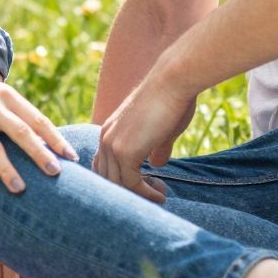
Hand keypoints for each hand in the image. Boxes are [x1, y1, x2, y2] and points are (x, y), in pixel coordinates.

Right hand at [0, 62, 72, 196]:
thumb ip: (15, 111)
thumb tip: (44, 136)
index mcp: (5, 96)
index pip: (36, 119)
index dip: (55, 139)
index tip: (71, 157)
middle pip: (21, 133)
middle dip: (40, 154)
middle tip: (55, 173)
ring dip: (8, 171)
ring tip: (20, 189)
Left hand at [93, 68, 196, 202]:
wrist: (173, 81)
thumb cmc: (172, 100)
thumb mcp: (161, 130)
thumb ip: (156, 148)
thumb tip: (157, 165)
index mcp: (110, 131)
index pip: (104, 166)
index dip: (121, 180)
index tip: (146, 185)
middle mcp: (105, 138)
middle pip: (108, 178)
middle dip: (131, 192)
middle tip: (156, 192)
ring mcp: (112, 145)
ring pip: (117, 184)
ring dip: (139, 195)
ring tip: (161, 194)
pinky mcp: (125, 151)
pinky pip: (131, 183)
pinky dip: (146, 194)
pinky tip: (161, 194)